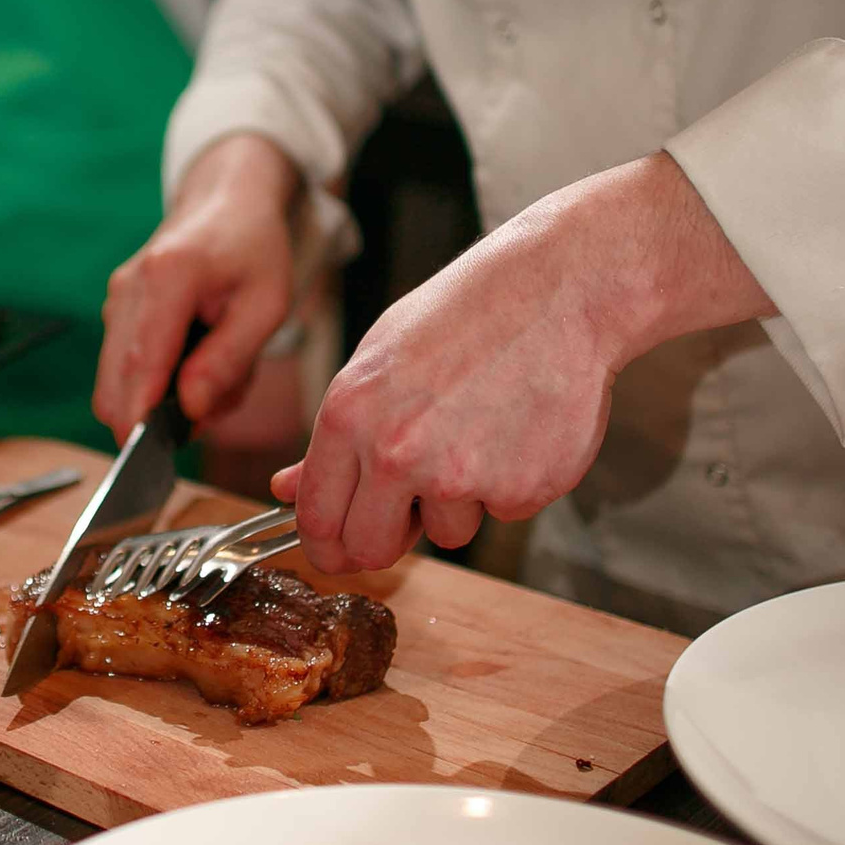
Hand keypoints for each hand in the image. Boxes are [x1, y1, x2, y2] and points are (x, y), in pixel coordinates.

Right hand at [92, 133, 300, 441]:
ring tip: (219, 373)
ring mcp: (116, 301)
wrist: (227, 202)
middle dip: (155, 417)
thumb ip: (228, 359)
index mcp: (166, 277)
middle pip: (112, 385)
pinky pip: (126, 368)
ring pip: (117, 384)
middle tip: (216, 403)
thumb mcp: (266, 305)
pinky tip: (200, 360)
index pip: (138, 365)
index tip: (149, 457)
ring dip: (161, 400)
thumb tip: (190, 409)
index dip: (139, 418)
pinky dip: (158, 382)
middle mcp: (128, 289)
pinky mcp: (117, 312)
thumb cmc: (253, 249)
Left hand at [269, 154, 775, 574]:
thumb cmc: (466, 316)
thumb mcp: (378, 360)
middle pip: (372, 550)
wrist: (557, 292)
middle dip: (389, 539)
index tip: (338, 551)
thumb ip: (336, 438)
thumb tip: (288, 489)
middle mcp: (396, 452)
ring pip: (446, 531)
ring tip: (481, 429)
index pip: (318, 520)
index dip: (327, 547)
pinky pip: (502, 513)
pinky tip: (519, 428)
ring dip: (461, 500)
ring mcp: (459, 476)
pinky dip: (511, 483)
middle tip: (411, 510)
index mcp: (349, 416)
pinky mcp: (518, 490)